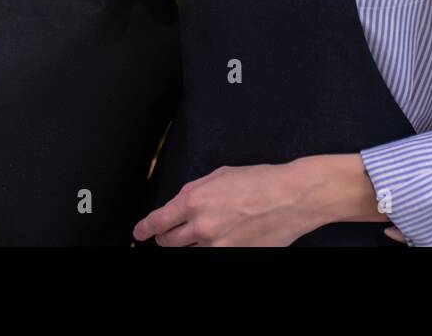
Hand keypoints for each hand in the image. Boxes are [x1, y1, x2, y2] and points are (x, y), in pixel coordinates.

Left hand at [133, 164, 318, 245]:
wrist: (292, 197)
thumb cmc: (260, 181)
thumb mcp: (219, 175)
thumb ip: (194, 190)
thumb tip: (179, 203)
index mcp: (194, 200)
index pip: (157, 222)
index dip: (144, 229)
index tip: (139, 233)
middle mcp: (202, 226)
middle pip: (169, 242)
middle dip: (167, 237)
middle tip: (171, 232)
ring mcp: (218, 246)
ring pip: (190, 251)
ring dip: (191, 243)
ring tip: (208, 230)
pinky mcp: (234, 256)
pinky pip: (213, 256)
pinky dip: (213, 248)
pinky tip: (226, 236)